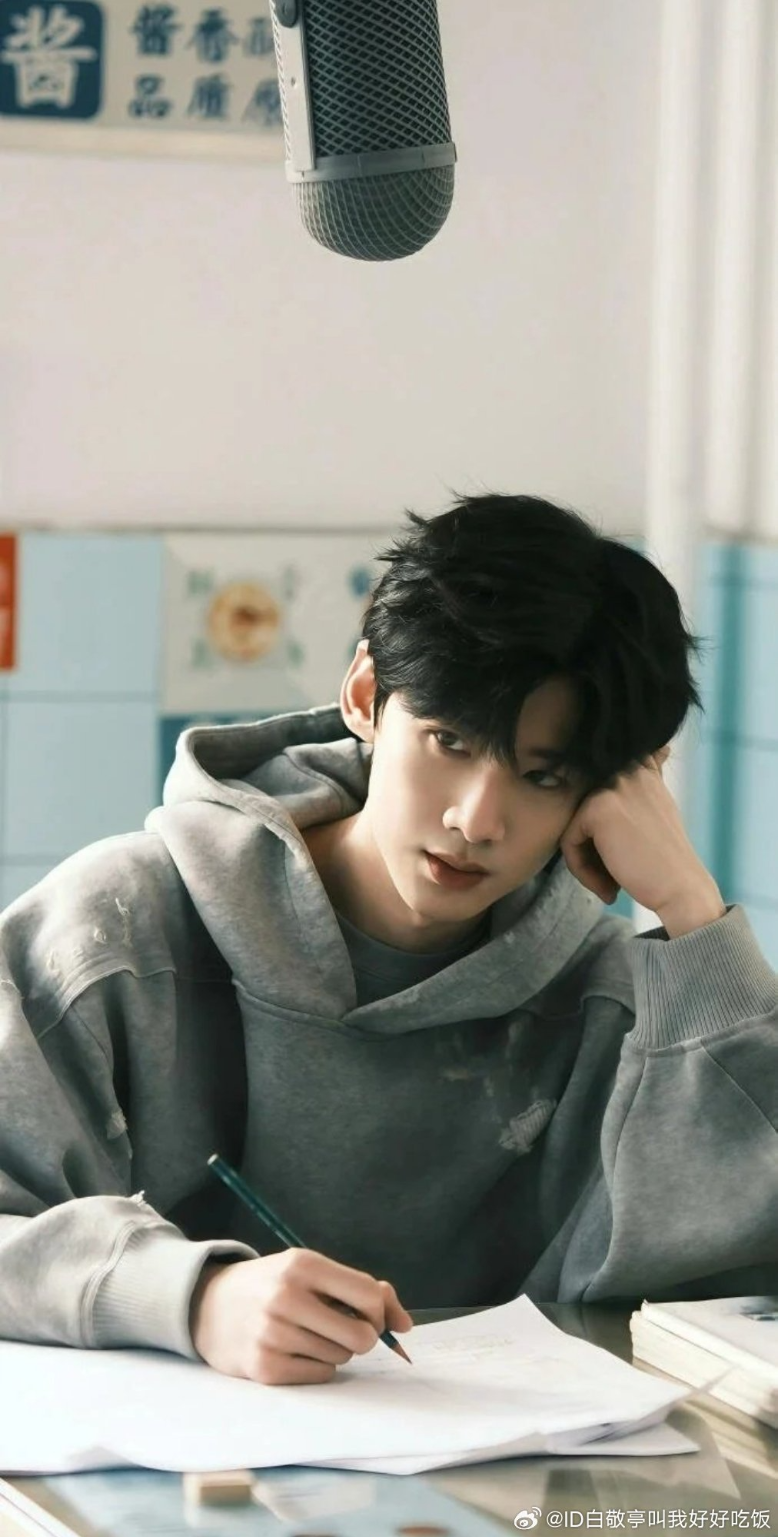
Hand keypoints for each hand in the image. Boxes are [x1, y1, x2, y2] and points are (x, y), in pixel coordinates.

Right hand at [189, 1250, 412, 1383]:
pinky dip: (317, 1366)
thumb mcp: (309, 1271)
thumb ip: (360, 1290)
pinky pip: (321, 1375)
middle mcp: (286, 1296)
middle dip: (362, 1337)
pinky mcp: (264, 1367)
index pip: (369, 1295)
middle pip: (362, 1335)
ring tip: (307, 1334)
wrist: (207, 1305)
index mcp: (302, 1264)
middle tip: (343, 1330)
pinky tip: (294, 1351)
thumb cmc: (272, 1286)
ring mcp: (273, 1333)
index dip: (379, 1312)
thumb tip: (405, 1325)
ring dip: (335, 1350)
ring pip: (342, 1357)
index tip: (369, 1315)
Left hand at [559, 744, 716, 915]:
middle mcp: (628, 771)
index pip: (599, 785)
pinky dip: (582, 870)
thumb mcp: (656, 815)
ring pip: (574, 828)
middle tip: (612, 877)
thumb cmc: (665, 862)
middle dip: (591, 848)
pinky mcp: (597, 809)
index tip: (622, 852)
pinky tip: (608, 887)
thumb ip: (635, 797)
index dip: (603, 827)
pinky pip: (570, 841)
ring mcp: (613, 787)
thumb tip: (632, 772)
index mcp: (642, 770)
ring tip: (610, 885)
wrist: (682, 890)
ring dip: (586, 862)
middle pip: (582, 813)